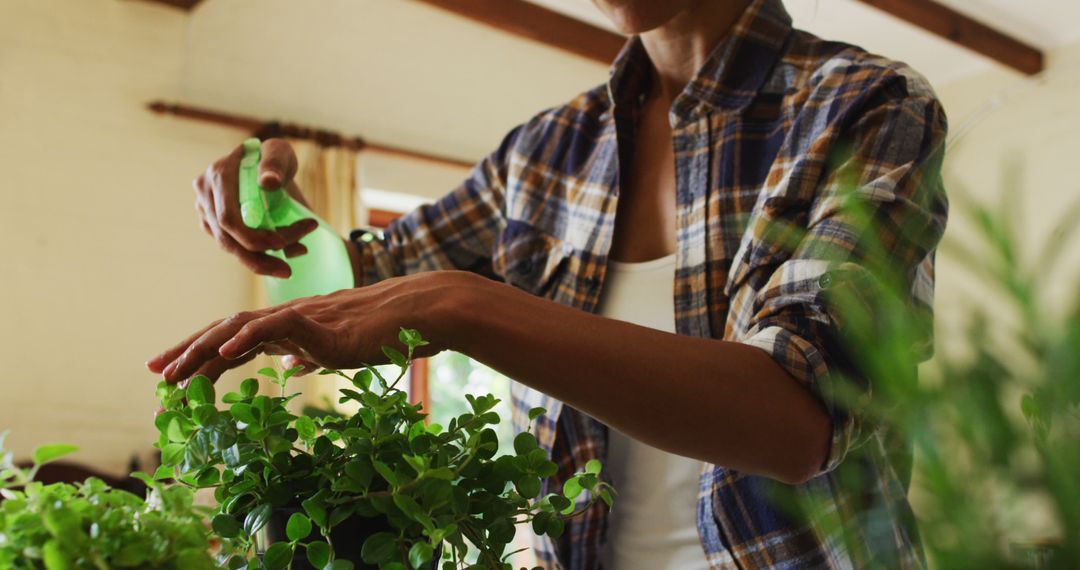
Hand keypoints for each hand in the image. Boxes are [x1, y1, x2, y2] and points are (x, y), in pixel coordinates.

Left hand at [146, 271, 478, 383]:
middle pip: (226, 331)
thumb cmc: (389, 332)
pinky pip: (274, 328)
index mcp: (292, 326)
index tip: (175, 374)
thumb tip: (290, 367)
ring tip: (175, 373)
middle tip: (155, 373)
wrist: (421, 311)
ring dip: (202, 351)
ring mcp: (302, 317)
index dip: (203, 354)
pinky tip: (223, 356)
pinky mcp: (318, 322)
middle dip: (187, 352)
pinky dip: (245, 340)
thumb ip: (312, 354)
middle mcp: (289, 317)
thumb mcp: (342, 350)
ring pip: (239, 329)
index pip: (237, 339)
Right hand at [193, 139, 318, 276]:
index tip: (282, 242)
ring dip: (258, 262)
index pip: (228, 217)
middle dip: (257, 258)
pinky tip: (277, 260)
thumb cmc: (276, 158)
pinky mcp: (211, 222)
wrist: (268, 167)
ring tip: (285, 270)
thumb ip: (276, 163)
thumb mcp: (281, 153)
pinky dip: (254, 257)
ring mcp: (205, 208)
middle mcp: (206, 192)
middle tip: (287, 271)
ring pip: (227, 246)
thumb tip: (268, 182)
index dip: (252, 236)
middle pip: (225, 238)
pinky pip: (231, 246)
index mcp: (219, 174)